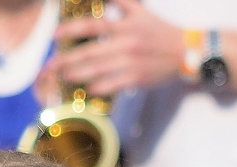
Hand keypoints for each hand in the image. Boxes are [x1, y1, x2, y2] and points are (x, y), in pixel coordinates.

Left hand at [50, 0, 184, 95]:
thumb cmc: (162, 31)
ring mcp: (130, 63)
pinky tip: (85, 88)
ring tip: (62, 76)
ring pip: (95, 70)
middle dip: (65, 59)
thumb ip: (123, 3)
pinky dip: (96, 87)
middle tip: (49, 65)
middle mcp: (126, 43)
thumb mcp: (143, 11)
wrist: (187, 51)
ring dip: (75, 75)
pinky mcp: (135, 79)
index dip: (71, 29)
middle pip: (88, 52)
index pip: (93, 24)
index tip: (55, 35)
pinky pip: (110, 85)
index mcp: (126, 25)